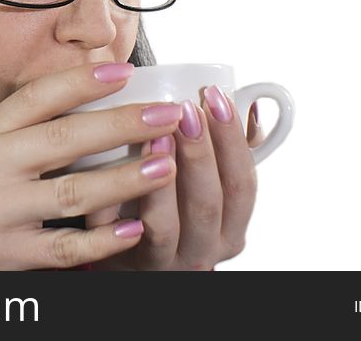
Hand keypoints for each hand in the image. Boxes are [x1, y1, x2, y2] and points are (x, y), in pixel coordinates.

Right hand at [0, 62, 179, 269]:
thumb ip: (21, 132)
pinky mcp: (7, 255)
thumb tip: (87, 101)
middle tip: (168, 114)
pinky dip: (101, 241)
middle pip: (64, 139)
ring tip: (166, 165)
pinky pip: (65, 248)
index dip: (81, 81)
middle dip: (121, 124)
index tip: (124, 69)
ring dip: (125, 179)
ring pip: (73, 193)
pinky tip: (134, 229)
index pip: (35, 97)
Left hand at [86, 89, 264, 270]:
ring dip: (163, 179)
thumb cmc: (171, 211)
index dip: (233, 140)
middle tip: (187, 110)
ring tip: (156, 134)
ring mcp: (165, 261)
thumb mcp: (204, 185)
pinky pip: (118, 234)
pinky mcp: (125, 263)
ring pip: (166, 225)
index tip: (218, 97)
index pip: (242, 184)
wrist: (126, 260)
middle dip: (201, 153)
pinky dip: (116, 202)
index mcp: (230, 228)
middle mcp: (204, 250)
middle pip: (208, 203)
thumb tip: (249, 104)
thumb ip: (223, 151)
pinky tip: (111, 168)